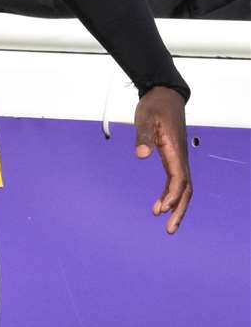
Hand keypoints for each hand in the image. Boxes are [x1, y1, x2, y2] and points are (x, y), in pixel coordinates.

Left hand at [134, 86, 191, 234]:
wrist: (164, 96)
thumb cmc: (155, 106)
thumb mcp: (145, 118)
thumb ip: (143, 135)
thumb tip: (141, 154)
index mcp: (175, 150)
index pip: (178, 178)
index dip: (171, 195)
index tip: (162, 209)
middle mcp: (181, 157)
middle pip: (185, 190)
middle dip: (179, 211)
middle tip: (169, 230)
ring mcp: (179, 159)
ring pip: (183, 188)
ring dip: (177, 207)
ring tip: (167, 224)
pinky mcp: (175, 158)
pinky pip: (177, 182)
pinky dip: (171, 195)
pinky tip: (161, 205)